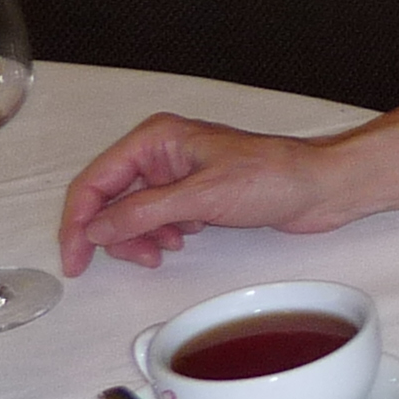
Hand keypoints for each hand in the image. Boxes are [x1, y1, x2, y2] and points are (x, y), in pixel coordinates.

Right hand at [57, 115, 384, 273]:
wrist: (323, 187)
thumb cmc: (274, 177)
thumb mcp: (201, 197)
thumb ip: (144, 212)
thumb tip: (96, 230)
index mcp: (157, 138)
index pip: (95, 181)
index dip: (79, 221)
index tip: (75, 258)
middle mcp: (162, 152)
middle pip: (110, 199)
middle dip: (115, 233)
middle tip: (135, 260)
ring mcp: (178, 174)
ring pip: (133, 213)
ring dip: (140, 237)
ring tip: (163, 251)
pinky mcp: (195, 194)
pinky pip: (158, 219)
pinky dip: (161, 234)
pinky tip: (181, 240)